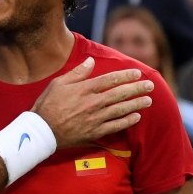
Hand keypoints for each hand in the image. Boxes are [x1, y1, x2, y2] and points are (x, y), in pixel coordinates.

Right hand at [30, 57, 153, 147]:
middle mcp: (92, 103)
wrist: (41, 131)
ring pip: (120, 110)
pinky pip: (115, 126)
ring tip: (148, 100)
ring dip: (136, 104)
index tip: (137, 72)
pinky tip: (136, 117)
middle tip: (150, 85)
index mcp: (84, 89)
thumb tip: (91, 61)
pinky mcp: (94, 132)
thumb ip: (77, 73)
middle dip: (137, 88)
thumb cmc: (47, 105)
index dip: (126, 75)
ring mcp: (95, 119)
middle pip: (119, 94)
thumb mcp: (58, 83)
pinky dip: (127, 122)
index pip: (110, 79)